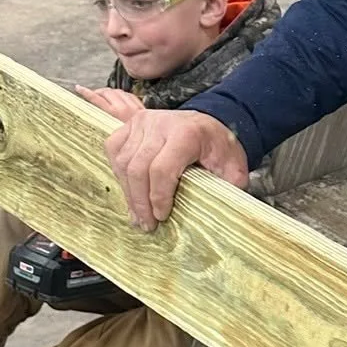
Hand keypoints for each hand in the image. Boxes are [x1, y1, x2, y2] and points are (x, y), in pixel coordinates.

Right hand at [76, 89, 249, 230]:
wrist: (209, 123)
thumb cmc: (219, 147)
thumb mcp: (233, 167)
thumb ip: (228, 188)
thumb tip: (221, 216)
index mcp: (187, 133)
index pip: (162, 169)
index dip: (158, 197)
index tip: (162, 216)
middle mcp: (161, 124)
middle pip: (138, 168)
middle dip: (140, 201)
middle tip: (147, 224)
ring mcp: (142, 122)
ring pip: (123, 162)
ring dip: (128, 193)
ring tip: (137, 215)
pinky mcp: (130, 124)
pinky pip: (114, 149)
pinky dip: (118, 173)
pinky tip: (129, 190)